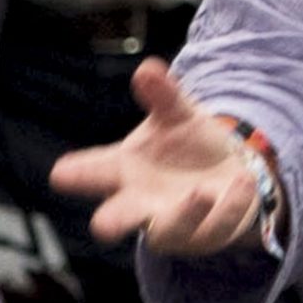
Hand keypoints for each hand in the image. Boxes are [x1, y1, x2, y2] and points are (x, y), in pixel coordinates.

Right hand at [49, 59, 266, 253]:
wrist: (230, 171)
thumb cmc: (187, 144)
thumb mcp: (177, 114)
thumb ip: (162, 95)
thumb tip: (146, 69)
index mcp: (124, 171)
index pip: (95, 172)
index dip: (77, 174)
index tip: (60, 175)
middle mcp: (142, 203)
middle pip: (120, 217)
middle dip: (113, 221)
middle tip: (102, 226)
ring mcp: (175, 223)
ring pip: (171, 230)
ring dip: (185, 214)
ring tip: (200, 192)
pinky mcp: (209, 233)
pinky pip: (219, 226)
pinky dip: (230, 206)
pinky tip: (242, 182)